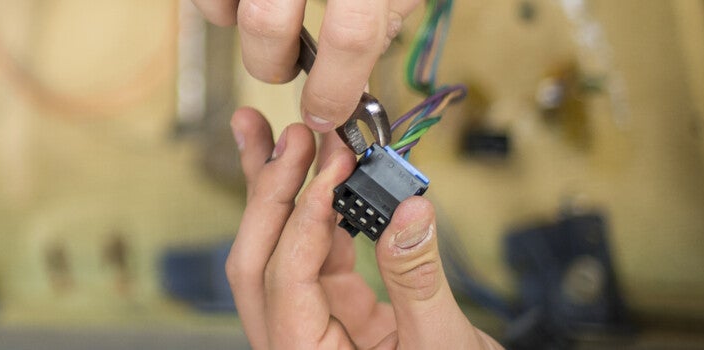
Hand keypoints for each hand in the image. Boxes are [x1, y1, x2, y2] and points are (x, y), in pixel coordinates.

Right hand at [192, 0, 420, 132]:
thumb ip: (382, 19)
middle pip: (266, 22)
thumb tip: (351, 82)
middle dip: (273, 64)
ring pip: (224, 8)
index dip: (337, 88)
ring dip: (238, 29)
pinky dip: (218, 5)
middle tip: (288, 67)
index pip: (351, 35)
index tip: (326, 112)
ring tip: (269, 21)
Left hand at [226, 108, 499, 348]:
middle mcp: (295, 348)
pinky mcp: (339, 320)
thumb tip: (407, 208)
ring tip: (279, 135)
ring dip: (282, 194)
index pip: (284, 280)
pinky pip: (317, 262)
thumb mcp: (442, 348)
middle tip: (289, 135)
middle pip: (260, 264)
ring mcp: (313, 333)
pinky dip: (321, 215)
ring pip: (281, 256)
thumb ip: (420, 280)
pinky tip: (325, 173)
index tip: (331, 164)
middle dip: (272, 194)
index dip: (304, 217)